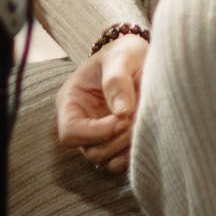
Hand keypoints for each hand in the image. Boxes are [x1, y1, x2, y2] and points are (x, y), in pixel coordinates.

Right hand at [55, 34, 146, 174]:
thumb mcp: (120, 55)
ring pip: (105, 160)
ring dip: (126, 148)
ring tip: (142, 123)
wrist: (140, 58)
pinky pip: (120, 162)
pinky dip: (133, 155)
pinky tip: (145, 136)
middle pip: (90, 150)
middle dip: (115, 139)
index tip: (122, 118)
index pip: (70, 131)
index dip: (95, 132)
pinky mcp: (116, 143)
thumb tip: (122, 111)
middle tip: (136, 119)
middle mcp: (81, 122)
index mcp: (71, 100)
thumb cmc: (124, 52)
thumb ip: (117, 79)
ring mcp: (98, 136)